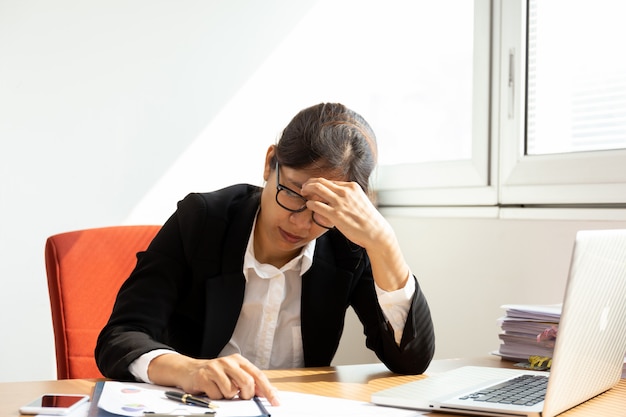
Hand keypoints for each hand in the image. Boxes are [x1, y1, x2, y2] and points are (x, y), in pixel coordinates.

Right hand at [148, 353, 279, 405]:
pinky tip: (211, 389)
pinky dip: (216, 397)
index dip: (268, 390)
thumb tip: (267, 393)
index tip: (275, 401)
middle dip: (246, 394)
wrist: (189, 370)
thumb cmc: (215, 374)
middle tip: (239, 396)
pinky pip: (217, 395)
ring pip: (231, 391)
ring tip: (221, 389)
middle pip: (247, 383)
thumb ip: (250, 381)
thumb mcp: (234, 374)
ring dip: (227, 396)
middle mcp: (228, 362)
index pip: (258, 375)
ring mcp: (215, 368)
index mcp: (239, 360)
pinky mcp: (204, 376)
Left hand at [301, 177, 408, 291]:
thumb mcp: (360, 200)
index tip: (313, 187)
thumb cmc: (368, 219)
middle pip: (321, 181)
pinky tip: (309, 205)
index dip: (319, 183)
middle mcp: (345, 192)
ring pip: (317, 189)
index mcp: (352, 187)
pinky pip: (317, 205)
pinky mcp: (335, 215)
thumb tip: (336, 196)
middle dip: (310, 183)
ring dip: (307, 190)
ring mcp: (340, 203)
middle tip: (304, 188)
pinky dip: (310, 203)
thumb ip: (349, 196)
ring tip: (303, 194)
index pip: (330, 181)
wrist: (375, 232)